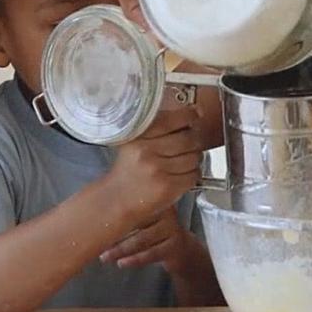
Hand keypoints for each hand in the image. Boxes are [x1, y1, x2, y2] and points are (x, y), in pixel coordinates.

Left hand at [99, 211, 197, 272]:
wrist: (181, 250)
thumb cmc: (155, 230)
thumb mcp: (145, 216)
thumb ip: (127, 211)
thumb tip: (95, 210)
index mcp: (155, 199)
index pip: (132, 204)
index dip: (113, 212)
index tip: (95, 220)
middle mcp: (166, 211)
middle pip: (135, 221)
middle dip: (114, 233)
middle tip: (96, 240)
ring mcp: (172, 229)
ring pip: (142, 239)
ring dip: (120, 249)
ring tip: (104, 257)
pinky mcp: (174, 247)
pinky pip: (151, 253)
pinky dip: (134, 259)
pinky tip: (121, 263)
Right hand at [101, 107, 204, 223]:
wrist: (116, 200)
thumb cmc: (129, 170)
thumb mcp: (135, 142)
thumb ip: (159, 127)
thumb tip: (193, 112)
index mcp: (138, 136)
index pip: (172, 119)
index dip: (188, 115)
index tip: (193, 114)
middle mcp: (147, 151)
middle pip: (188, 138)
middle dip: (194, 140)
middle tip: (190, 143)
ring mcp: (158, 169)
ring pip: (194, 157)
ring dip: (194, 159)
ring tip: (183, 162)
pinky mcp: (168, 187)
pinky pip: (193, 175)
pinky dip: (192, 175)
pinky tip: (181, 176)